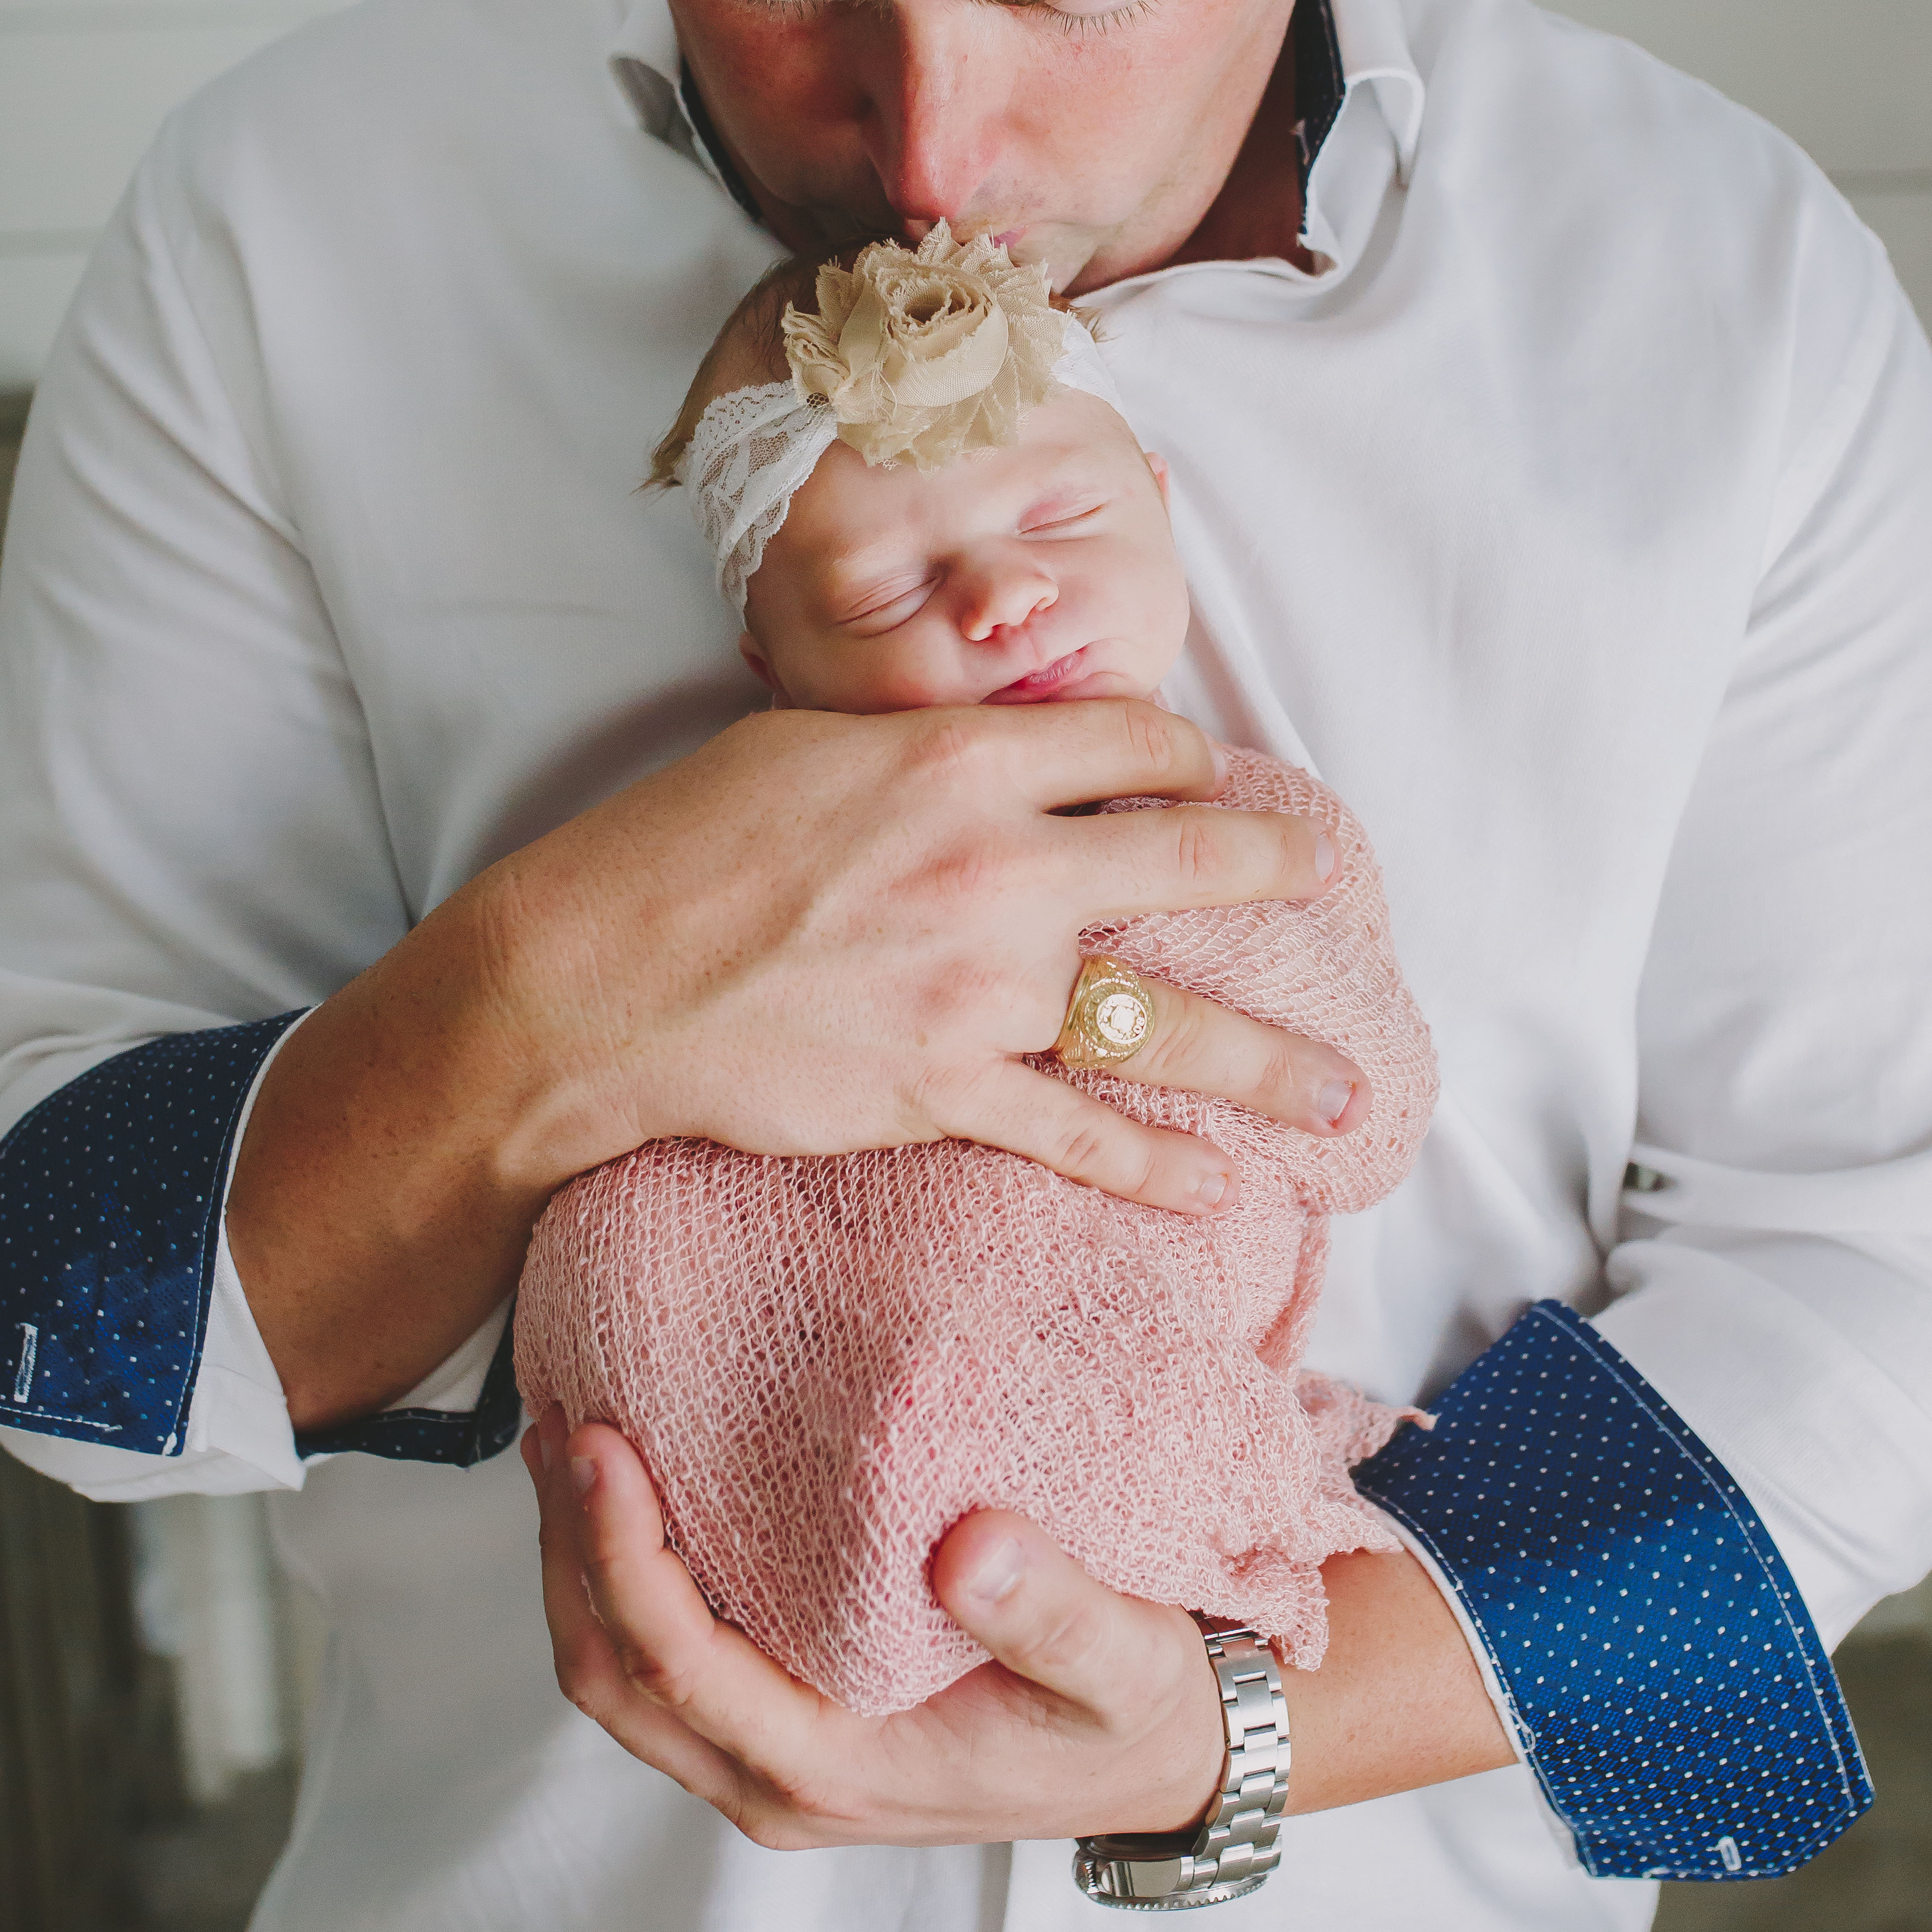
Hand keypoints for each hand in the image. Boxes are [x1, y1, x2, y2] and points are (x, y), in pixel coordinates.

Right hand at [494, 700, 1355, 1207]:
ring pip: (1163, 1021)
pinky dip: (1157, 1169)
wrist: (591, 982)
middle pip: (1191, 859)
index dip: (1186, 759)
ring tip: (1340, 1088)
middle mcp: (997, 866)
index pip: (1133, 743)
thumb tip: (992, 745)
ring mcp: (979, 986)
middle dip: (1280, 869)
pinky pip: (1081, 1136)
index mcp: (961, 761)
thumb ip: (922, 747)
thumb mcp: (805, 746)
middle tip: (1329, 881)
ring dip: (1265, 1060)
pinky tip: (1219, 1188)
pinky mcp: (943, 1090)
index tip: (1210, 780)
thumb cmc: (676, 847)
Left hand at [523, 1408, 1516, 1842]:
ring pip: (620, 1673)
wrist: (1161, 1754)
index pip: (674, 1666)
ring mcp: (773, 1756)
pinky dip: (624, 1574)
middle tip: (553, 1414)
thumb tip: (966, 1545)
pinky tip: (632, 1482)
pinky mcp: (786, 1714)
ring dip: (578, 1561)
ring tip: (562, 1433)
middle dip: (564, 1552)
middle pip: (610, 1677)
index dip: (619, 1557)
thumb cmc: (1134, 1706)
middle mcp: (780, 1778)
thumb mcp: (1120, 1662)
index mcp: (835, 1769)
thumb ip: (1051, 1610)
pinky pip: (665, 1657)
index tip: (597, 1442)